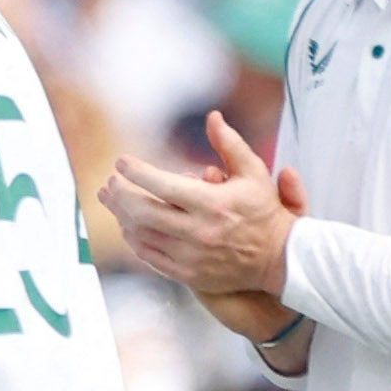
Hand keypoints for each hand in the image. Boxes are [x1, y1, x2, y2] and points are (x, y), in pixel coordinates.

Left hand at [100, 113, 301, 303]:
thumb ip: (230, 144)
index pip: (162, 186)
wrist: (279, 259)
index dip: (136, 173)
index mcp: (213, 204)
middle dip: (120, 195)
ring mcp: (191, 256)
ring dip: (121, 216)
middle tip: (111, 182)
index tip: (121, 163)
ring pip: (141, 235)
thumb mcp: (254, 172)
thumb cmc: (264, 211)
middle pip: (143, 212)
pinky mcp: (188, 274)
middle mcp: (199, 232)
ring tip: (112, 199)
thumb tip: (212, 116)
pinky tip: (127, 225)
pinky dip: (133, 239)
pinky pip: (149, 256)